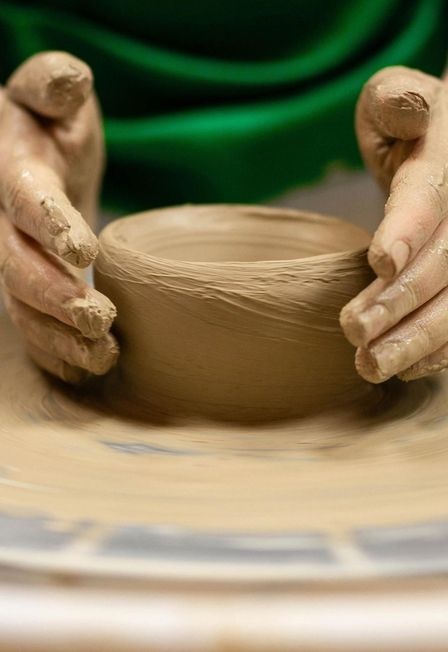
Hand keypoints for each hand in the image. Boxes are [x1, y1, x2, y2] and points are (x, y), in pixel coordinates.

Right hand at [0, 51, 117, 382]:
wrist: (34, 162)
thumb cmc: (49, 127)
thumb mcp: (52, 98)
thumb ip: (53, 86)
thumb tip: (70, 78)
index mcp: (12, 174)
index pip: (26, 201)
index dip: (51, 223)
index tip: (84, 248)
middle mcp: (3, 226)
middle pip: (18, 267)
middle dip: (56, 296)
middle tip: (99, 317)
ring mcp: (13, 263)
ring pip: (25, 307)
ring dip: (61, 336)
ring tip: (102, 354)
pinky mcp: (29, 289)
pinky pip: (34, 327)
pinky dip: (60, 352)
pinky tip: (91, 367)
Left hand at [341, 66, 447, 382]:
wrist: (440, 151)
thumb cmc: (405, 128)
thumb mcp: (392, 101)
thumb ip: (395, 100)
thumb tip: (410, 109)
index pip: (429, 196)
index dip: (408, 230)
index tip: (379, 263)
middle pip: (447, 261)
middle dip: (402, 302)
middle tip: (355, 334)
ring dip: (418, 339)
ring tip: (371, 365)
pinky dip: (438, 348)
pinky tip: (406, 366)